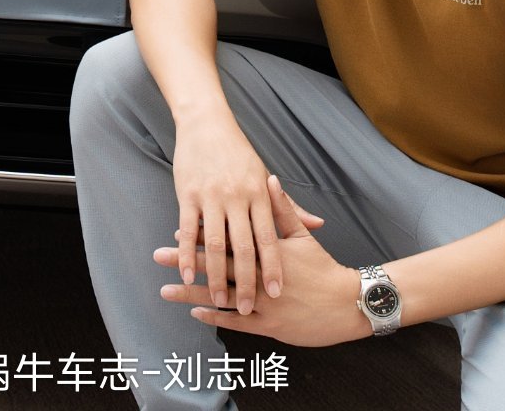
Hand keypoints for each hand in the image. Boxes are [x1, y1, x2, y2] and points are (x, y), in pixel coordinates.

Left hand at [157, 176, 365, 346]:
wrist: (346, 303)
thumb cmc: (323, 268)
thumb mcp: (301, 236)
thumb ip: (282, 208)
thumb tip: (269, 178)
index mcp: (267, 249)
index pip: (228, 239)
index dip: (203, 235)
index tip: (177, 230)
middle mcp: (261, 276)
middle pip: (217, 266)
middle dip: (187, 261)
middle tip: (158, 256)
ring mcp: (263, 302)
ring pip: (221, 297)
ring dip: (191, 292)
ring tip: (166, 290)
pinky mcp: (268, 325)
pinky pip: (235, 323)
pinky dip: (214, 317)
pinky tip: (195, 312)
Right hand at [168, 114, 282, 314]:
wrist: (206, 124)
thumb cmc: (238, 153)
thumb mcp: (265, 177)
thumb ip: (288, 206)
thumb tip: (318, 225)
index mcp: (259, 194)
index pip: (269, 238)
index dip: (273, 267)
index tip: (277, 293)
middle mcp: (237, 197)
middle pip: (243, 247)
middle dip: (246, 280)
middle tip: (247, 308)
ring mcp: (211, 197)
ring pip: (213, 244)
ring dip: (216, 275)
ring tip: (220, 299)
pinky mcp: (187, 195)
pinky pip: (187, 231)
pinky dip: (186, 256)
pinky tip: (188, 276)